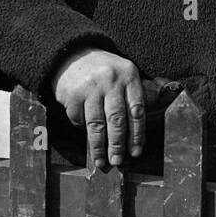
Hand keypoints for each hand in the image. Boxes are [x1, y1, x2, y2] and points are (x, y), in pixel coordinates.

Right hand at [52, 47, 144, 167]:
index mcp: (129, 76)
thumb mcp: (124, 74)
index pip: (137, 110)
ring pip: (97, 124)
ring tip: (101, 161)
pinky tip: (86, 134)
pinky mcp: (72, 94)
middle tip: (118, 161)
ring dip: (99, 146)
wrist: (73, 55)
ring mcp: (90, 87)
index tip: (136, 152)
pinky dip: (82, 130)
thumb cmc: (104, 71)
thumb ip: (134, 95)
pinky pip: (79, 120)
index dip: (137, 134)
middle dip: (118, 144)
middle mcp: (111, 80)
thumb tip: (142, 127)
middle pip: (117, 120)